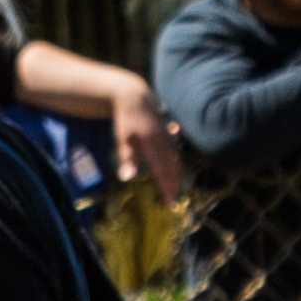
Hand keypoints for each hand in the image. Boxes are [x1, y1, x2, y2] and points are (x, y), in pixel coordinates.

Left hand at [114, 85, 187, 205]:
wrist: (134, 96)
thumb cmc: (126, 119)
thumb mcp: (124, 138)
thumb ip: (128, 158)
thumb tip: (128, 178)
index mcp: (154, 145)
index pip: (163, 172)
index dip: (167, 189)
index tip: (169, 205)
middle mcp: (165, 142)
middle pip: (173, 169)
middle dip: (173, 186)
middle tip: (172, 202)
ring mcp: (169, 137)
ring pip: (176, 161)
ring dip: (176, 176)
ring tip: (174, 190)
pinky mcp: (169, 133)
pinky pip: (176, 152)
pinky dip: (176, 164)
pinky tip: (175, 170)